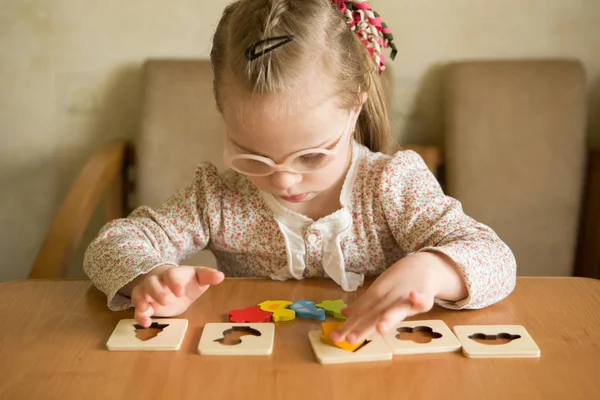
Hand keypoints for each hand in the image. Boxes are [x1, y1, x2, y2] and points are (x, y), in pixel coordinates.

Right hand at [130, 265, 223, 327]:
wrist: (172, 285)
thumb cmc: (187, 281)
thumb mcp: (198, 279)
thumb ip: (207, 276)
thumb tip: (220, 276)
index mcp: (173, 274)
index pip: (171, 274)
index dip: (174, 282)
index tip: (180, 292)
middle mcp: (158, 281)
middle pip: (152, 282)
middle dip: (157, 291)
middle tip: (166, 301)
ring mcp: (148, 292)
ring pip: (140, 292)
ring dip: (142, 301)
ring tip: (147, 310)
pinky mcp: (145, 304)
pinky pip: (137, 308)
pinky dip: (139, 315)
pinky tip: (146, 323)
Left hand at [330, 252, 466, 343]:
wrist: (422, 265)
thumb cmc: (398, 282)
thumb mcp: (379, 292)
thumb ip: (363, 305)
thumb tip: (344, 314)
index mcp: (376, 296)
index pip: (360, 313)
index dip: (348, 326)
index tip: (335, 338)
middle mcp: (388, 296)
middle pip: (374, 314)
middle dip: (363, 327)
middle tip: (350, 339)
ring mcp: (405, 295)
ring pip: (396, 308)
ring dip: (389, 316)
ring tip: (380, 328)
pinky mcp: (424, 295)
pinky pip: (422, 299)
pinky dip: (418, 298)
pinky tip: (414, 297)